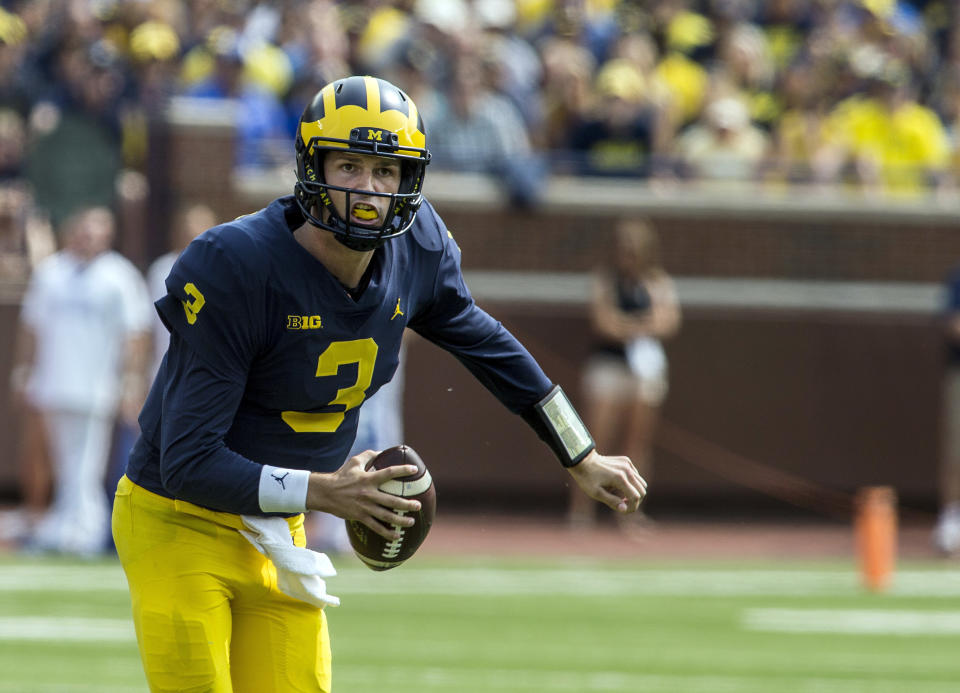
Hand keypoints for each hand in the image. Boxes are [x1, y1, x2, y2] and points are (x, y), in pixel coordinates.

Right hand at [306, 450, 422, 540]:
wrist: (324, 493)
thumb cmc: (341, 476)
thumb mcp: (354, 462)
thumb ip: (369, 455)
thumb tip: (382, 451)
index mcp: (368, 479)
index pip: (389, 473)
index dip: (402, 470)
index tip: (415, 470)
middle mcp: (368, 493)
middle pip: (392, 500)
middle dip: (406, 504)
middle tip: (418, 505)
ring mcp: (365, 507)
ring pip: (386, 516)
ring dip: (400, 520)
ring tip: (411, 521)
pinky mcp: (360, 517)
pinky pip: (376, 527)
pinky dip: (386, 533)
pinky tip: (396, 536)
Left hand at [567, 449, 646, 513]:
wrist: (583, 461)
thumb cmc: (587, 479)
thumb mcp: (596, 493)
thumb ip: (612, 501)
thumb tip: (624, 509)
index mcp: (620, 478)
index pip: (636, 497)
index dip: (632, 507)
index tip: (624, 511)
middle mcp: (627, 470)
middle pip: (642, 490)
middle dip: (636, 501)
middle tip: (623, 505)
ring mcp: (627, 464)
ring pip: (641, 483)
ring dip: (635, 492)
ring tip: (622, 497)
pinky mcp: (626, 461)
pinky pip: (636, 475)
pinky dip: (633, 483)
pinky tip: (621, 486)